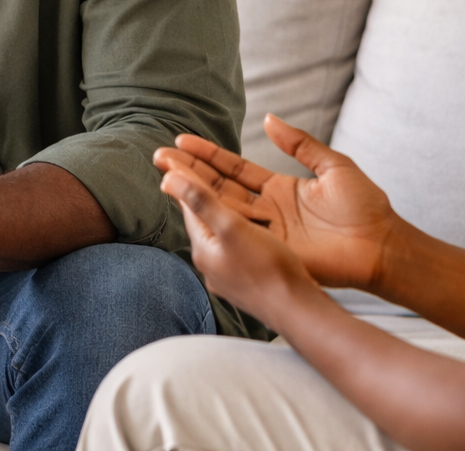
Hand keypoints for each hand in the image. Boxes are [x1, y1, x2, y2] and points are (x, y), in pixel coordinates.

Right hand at [153, 114, 397, 290]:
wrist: (383, 244)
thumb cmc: (365, 207)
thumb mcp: (332, 165)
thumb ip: (299, 143)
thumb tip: (268, 118)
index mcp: (280, 188)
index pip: (235, 169)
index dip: (209, 156)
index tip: (182, 141)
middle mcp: (268, 210)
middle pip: (221, 188)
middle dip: (190, 172)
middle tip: (159, 155)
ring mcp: (268, 232)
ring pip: (224, 208)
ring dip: (194, 192)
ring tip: (165, 174)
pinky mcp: (273, 250)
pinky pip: (240, 232)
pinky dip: (216, 219)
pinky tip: (191, 206)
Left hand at [159, 160, 315, 324]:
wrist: (297, 310)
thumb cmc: (268, 269)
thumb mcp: (232, 227)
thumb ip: (201, 201)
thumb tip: (167, 178)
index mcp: (204, 248)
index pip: (188, 204)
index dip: (182, 176)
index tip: (171, 154)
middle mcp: (212, 262)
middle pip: (201, 216)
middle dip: (194, 188)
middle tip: (181, 162)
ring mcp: (230, 272)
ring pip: (219, 229)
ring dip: (215, 205)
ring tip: (211, 186)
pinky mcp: (248, 277)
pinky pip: (235, 242)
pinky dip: (235, 223)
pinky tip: (245, 221)